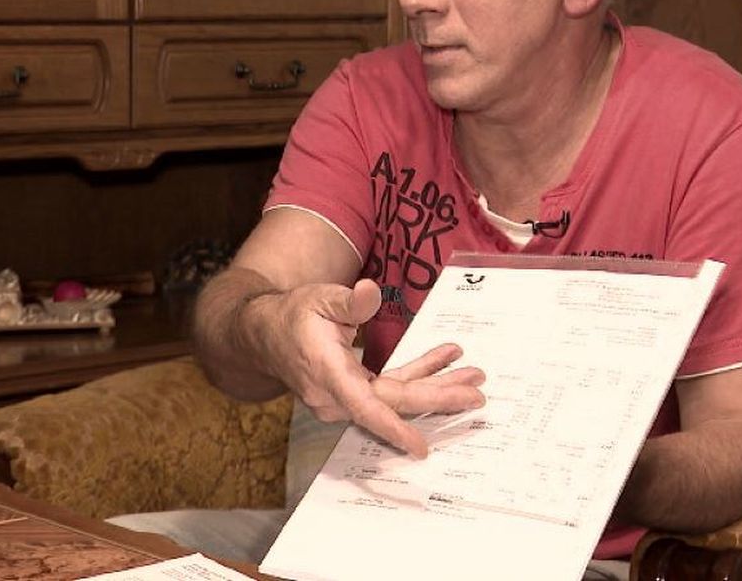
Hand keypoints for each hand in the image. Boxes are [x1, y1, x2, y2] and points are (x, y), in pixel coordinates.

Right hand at [246, 278, 484, 457]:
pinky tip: (442, 359)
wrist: (265, 334)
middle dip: (438, 396)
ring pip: (395, 397)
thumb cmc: (293, 315)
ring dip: (434, 384)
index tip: (421, 447)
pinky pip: (388, 389)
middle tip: (477, 393)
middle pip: (393, 403)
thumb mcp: (320, 299)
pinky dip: (416, 374)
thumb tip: (370, 294)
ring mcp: (344, 399)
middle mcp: (336, 396)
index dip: (394, 428)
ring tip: (471, 374)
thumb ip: (349, 301)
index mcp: (329, 374)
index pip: (364, 407)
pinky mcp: (352, 393)